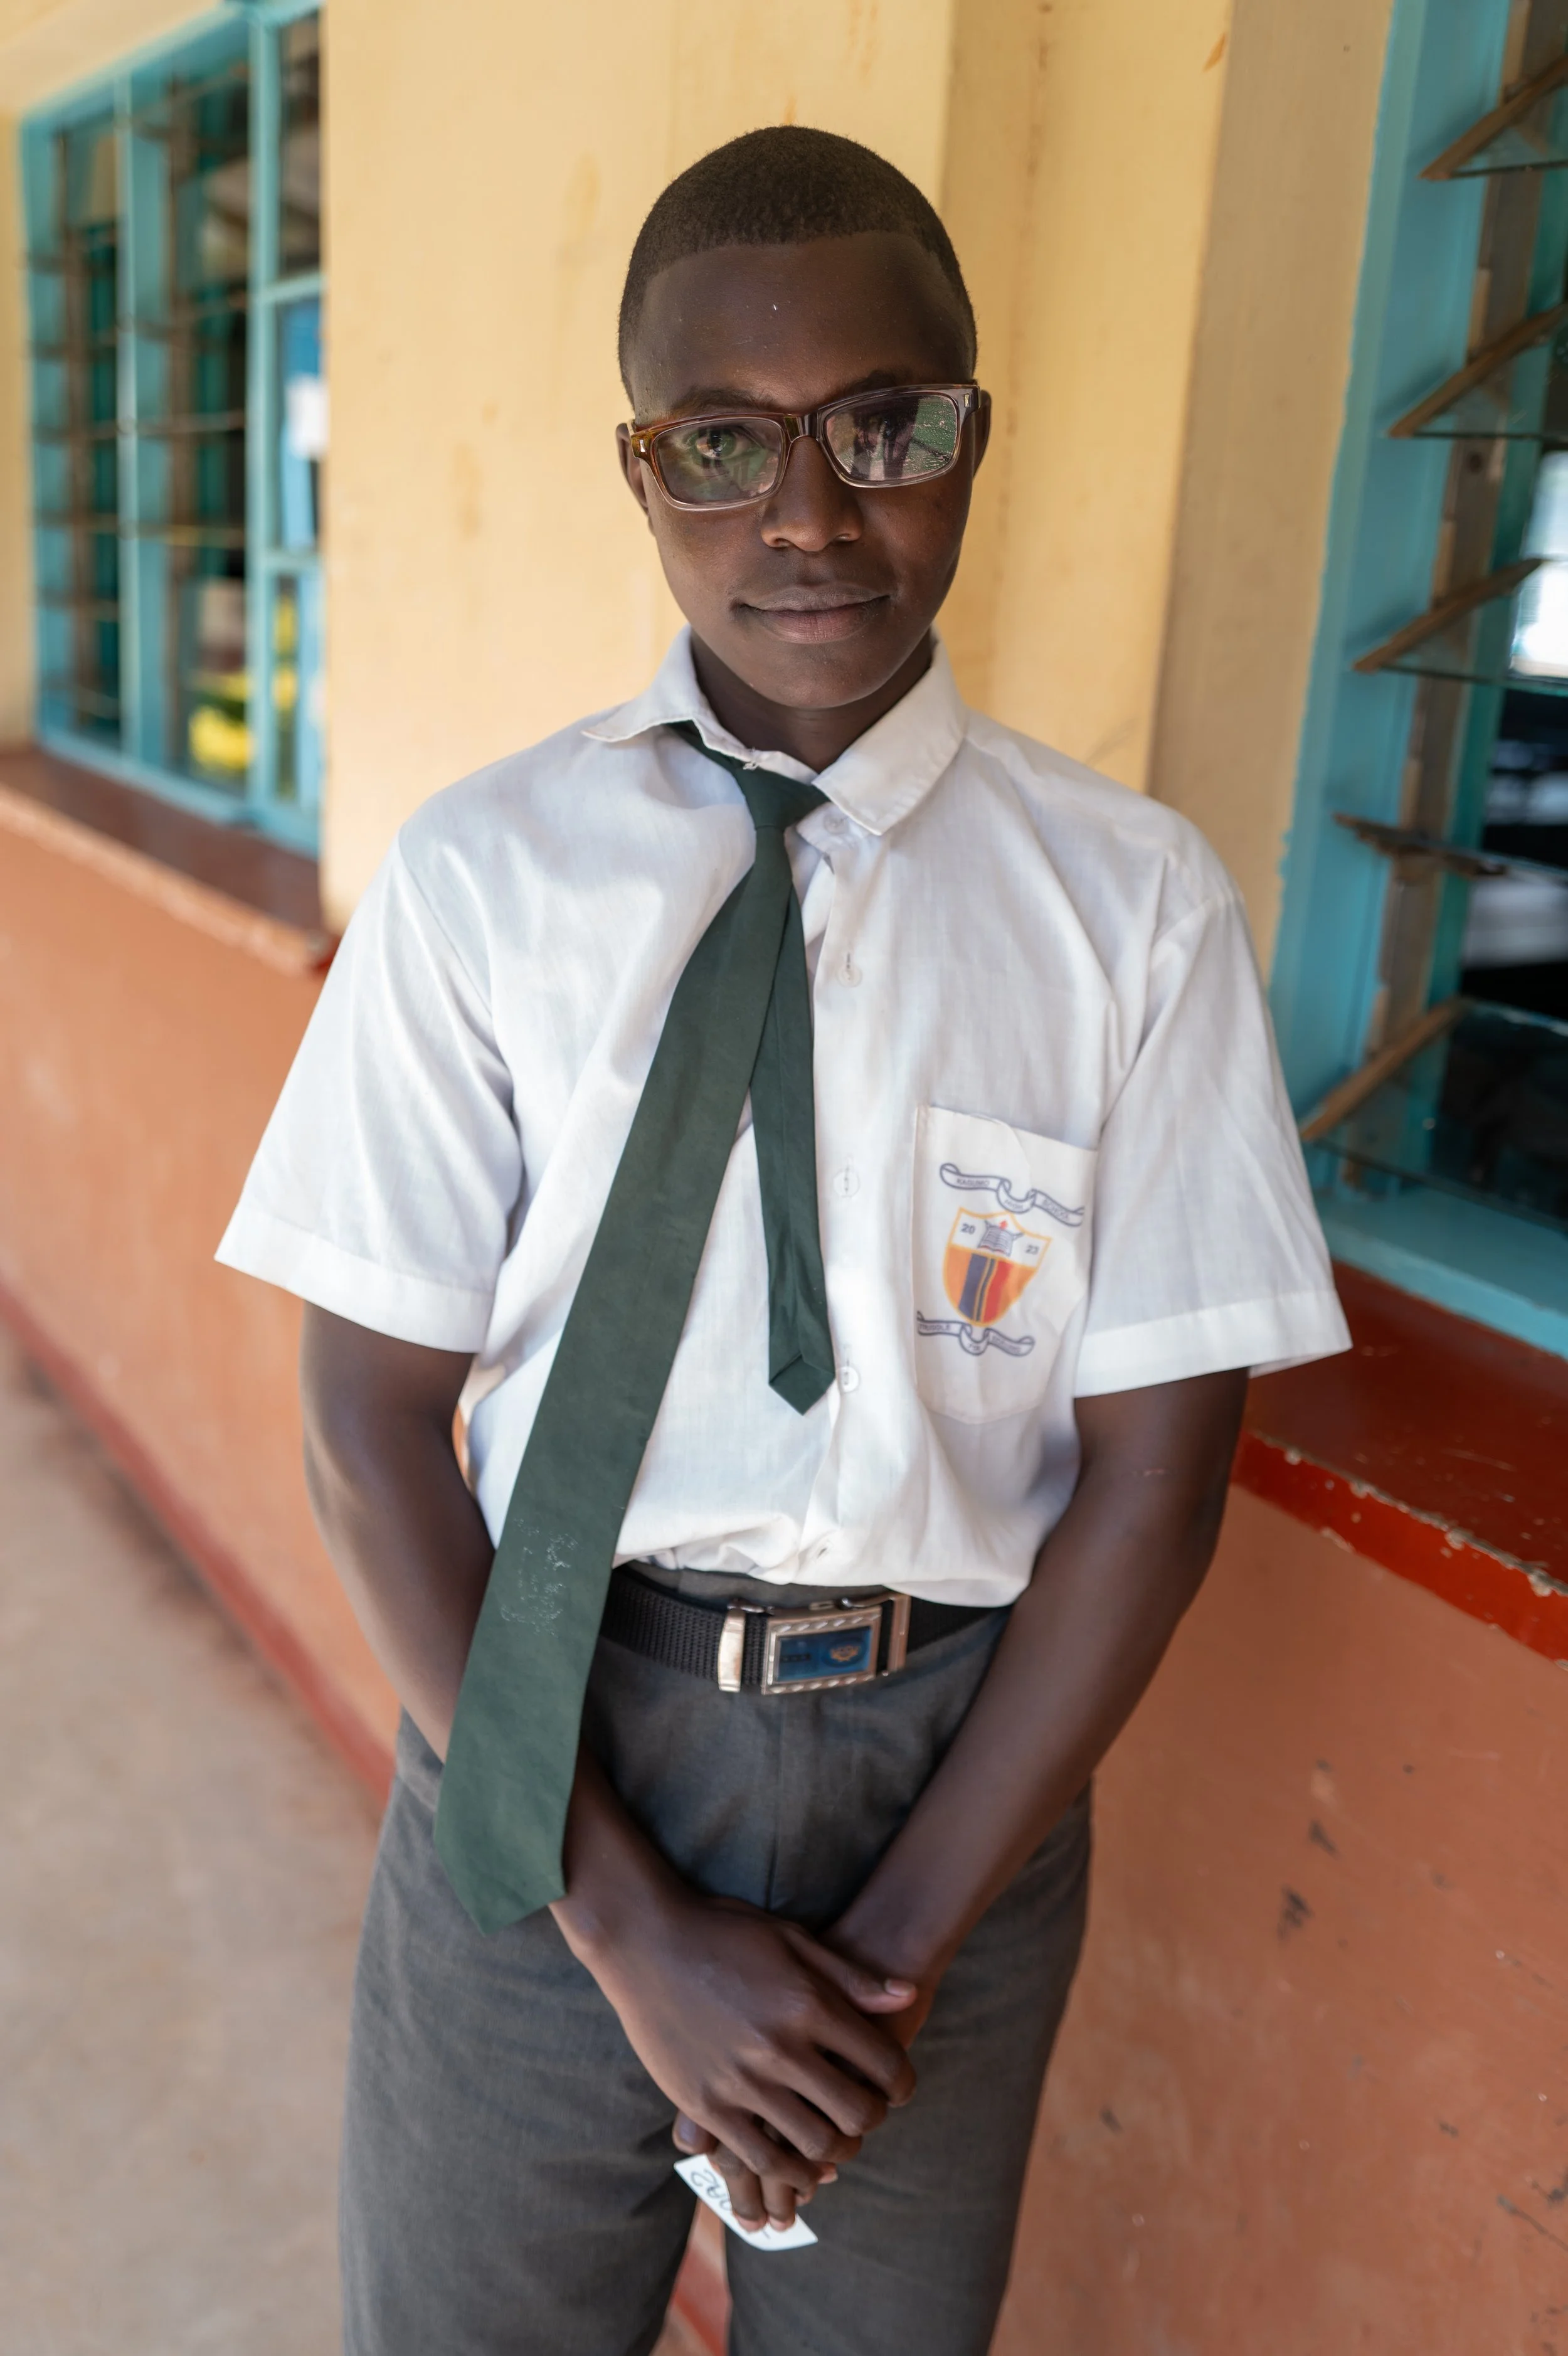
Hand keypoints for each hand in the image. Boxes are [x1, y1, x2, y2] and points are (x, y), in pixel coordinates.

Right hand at [673, 1920, 933, 2230]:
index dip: (903, 2084)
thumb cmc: (723, 1932)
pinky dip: (788, 2170)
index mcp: (807, 2004)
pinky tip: (797, 2164)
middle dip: (873, 2118)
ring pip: (814, 2144)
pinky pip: (760, 2157)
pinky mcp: (707, 2105)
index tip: (898, 2088)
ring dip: (836, 2149)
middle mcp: (780, 2047)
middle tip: (867, 2112)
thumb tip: (906, 1995)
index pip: (883, 2064)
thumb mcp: (792, 1939)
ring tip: (835, 2138)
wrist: (644, 1942)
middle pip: (856, 2112)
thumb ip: (850, 1976)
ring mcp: (741, 2081)